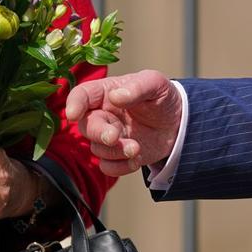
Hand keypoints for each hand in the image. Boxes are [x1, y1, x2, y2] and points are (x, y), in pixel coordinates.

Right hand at [64, 70, 182, 175]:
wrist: (177, 123)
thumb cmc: (162, 97)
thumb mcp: (155, 84)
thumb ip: (137, 87)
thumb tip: (116, 97)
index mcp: (106, 93)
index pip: (81, 95)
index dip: (74, 103)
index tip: (73, 115)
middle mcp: (103, 115)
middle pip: (85, 126)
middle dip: (98, 133)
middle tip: (114, 137)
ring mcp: (108, 136)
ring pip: (97, 149)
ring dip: (116, 151)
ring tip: (136, 147)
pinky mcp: (117, 156)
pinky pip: (107, 167)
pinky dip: (120, 167)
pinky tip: (136, 159)